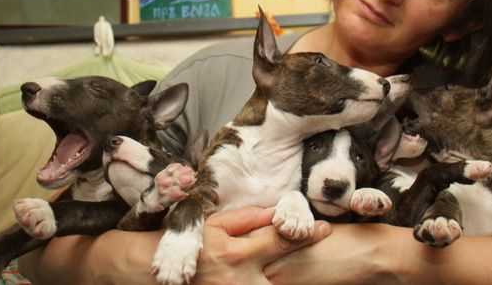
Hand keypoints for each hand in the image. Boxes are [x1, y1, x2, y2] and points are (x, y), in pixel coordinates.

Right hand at [193, 206, 331, 284]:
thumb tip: (275, 213)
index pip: (280, 241)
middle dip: (306, 260)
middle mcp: (243, 281)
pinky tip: (283, 275)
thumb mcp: (214, 225)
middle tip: (322, 243)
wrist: (168, 279)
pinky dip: (276, 281)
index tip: (323, 229)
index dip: (306, 234)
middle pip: (287, 272)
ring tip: (310, 268)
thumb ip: (246, 218)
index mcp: (237, 255)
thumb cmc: (193, 247)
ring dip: (292, 278)